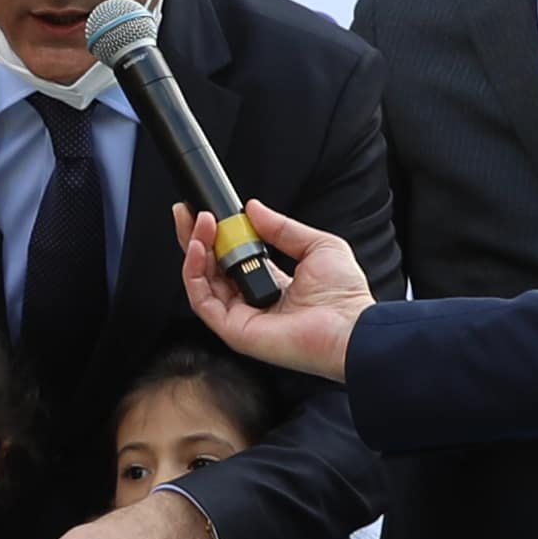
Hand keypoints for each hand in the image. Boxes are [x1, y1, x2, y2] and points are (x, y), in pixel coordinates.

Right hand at [193, 199, 375, 382]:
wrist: (350, 327)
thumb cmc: (344, 295)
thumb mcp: (317, 245)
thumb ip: (283, 228)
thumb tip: (253, 208)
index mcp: (270, 282)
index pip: (232, 257)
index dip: (217, 234)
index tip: (208, 212)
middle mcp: (251, 300)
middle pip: (210, 268)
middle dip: (195, 237)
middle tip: (187, 212)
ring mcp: (240, 316)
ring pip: (202, 281)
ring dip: (194, 248)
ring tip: (199, 223)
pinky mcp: (233, 329)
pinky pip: (202, 300)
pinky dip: (193, 272)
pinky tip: (198, 248)